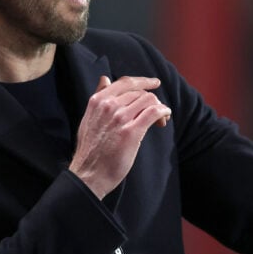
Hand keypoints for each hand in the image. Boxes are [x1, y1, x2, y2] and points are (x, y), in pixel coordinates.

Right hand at [68, 75, 171, 198]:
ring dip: (159, 107)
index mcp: (98, 100)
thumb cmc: (90, 150)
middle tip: (157, 114)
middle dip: (152, 101)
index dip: (143, 81)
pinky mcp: (131, 132)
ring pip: (149, 100)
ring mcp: (120, 117)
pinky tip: (164, 119)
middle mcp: (108, 105)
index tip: (154, 83)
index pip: (125, 82)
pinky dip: (163, 112)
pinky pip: (153, 112)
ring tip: (160, 121)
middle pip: (140, 92)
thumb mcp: (88, 118)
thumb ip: (98, 98)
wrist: (89, 174)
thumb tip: (105, 79)